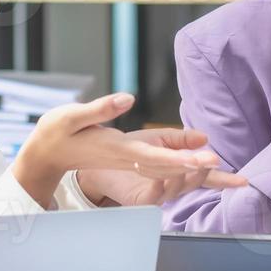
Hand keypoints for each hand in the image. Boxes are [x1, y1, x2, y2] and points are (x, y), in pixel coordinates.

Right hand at [12, 94, 232, 206]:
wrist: (46, 154)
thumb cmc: (57, 132)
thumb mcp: (73, 116)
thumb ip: (100, 108)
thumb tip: (127, 98)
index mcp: (116, 149)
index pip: (152, 157)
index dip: (179, 159)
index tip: (202, 159)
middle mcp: (126, 160)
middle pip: (166, 167)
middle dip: (194, 167)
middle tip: (222, 164)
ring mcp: (128, 163)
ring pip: (167, 171)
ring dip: (194, 172)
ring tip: (224, 171)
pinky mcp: (130, 161)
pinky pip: (161, 169)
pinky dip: (183, 169)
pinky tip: (201, 169)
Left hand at [78, 126, 246, 206]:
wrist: (101, 163)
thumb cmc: (132, 149)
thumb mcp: (160, 139)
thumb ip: (182, 139)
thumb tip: (205, 138)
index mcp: (180, 170)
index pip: (207, 176)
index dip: (225, 179)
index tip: (244, 181)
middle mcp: (174, 185)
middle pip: (196, 182)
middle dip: (205, 173)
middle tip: (214, 162)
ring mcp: (159, 194)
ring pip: (177, 186)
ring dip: (181, 174)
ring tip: (187, 161)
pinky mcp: (143, 199)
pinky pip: (154, 193)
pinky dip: (156, 181)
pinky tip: (153, 170)